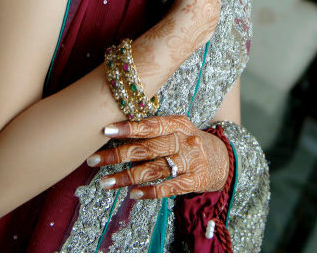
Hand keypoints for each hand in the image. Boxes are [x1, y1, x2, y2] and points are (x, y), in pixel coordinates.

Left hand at [87, 115, 228, 198]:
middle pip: (147, 149)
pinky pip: (169, 187)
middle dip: (117, 155)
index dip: (128, 128)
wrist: (222, 158)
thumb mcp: (176, 128)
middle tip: (93, 160)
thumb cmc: (188, 141)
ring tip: (106, 182)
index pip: (150, 124)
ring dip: (127, 177)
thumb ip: (153, 129)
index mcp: (177, 123)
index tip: (106, 130)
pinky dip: (150, 191)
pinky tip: (133, 194)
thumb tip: (116, 132)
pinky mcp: (196, 180)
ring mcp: (191, 161)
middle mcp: (184, 140)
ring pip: (154, 170)